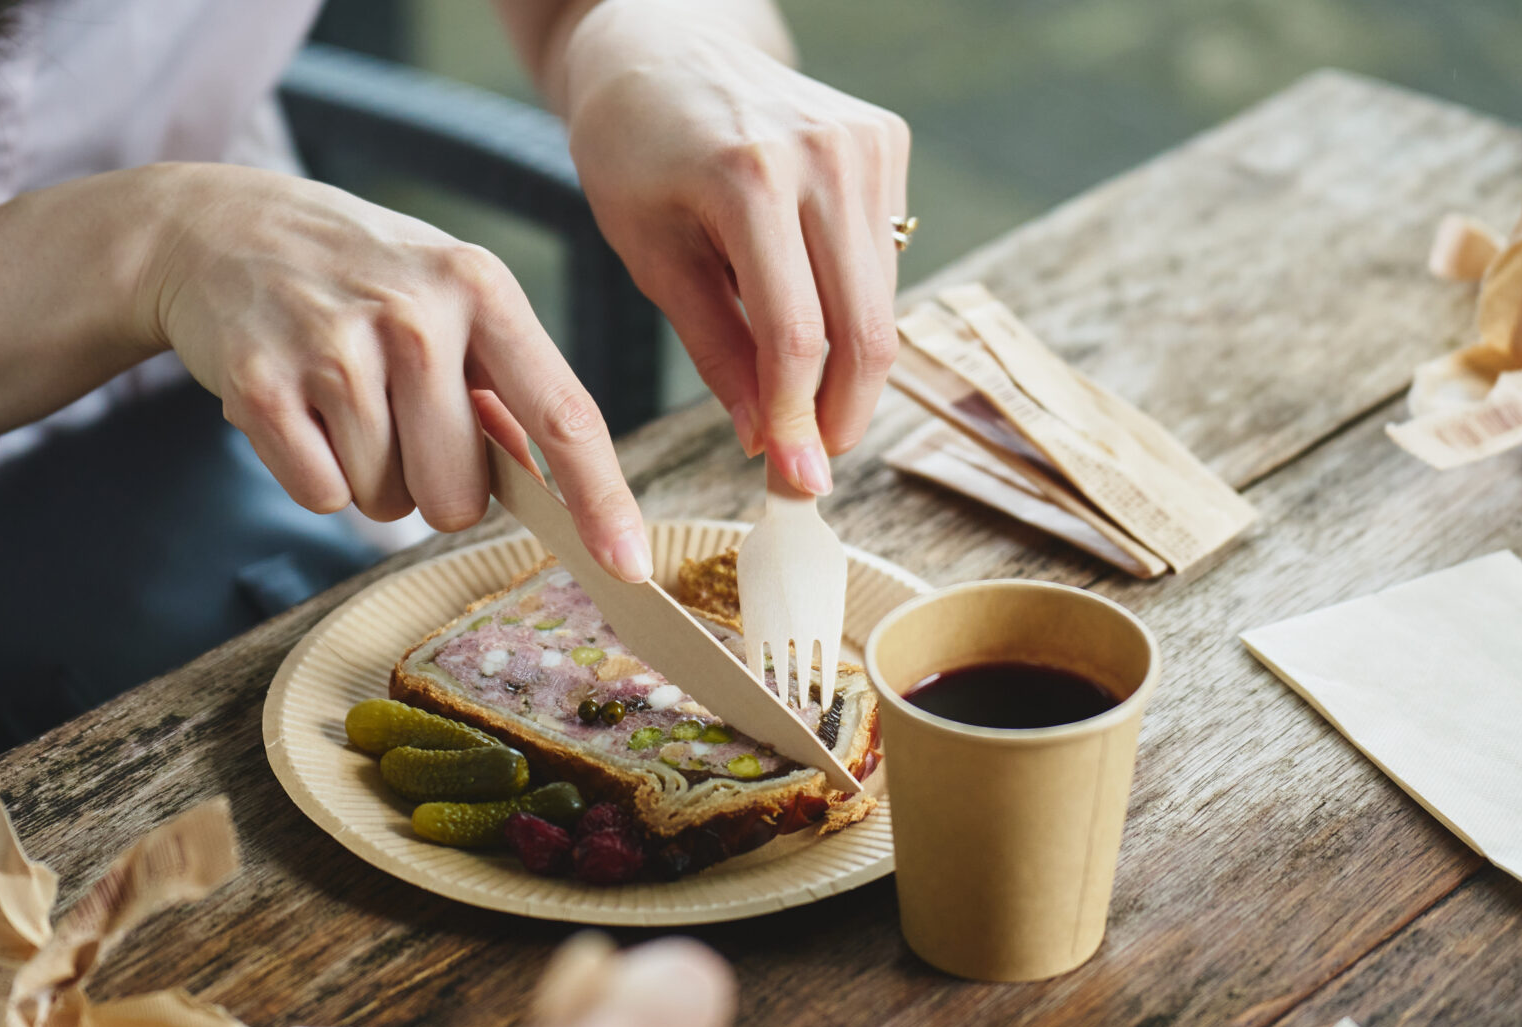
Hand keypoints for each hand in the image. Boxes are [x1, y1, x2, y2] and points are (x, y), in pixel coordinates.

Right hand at [139, 165, 650, 580]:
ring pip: (386, 504)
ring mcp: (335, 349)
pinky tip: (295, 409)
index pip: (562, 414)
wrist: (216, 227)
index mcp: (481, 288)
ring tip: (337, 399)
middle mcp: (416, 314)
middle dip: (431, 484)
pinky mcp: (262, 387)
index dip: (600, 499)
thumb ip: (505, 387)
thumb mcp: (447, 295)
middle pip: (459, 496)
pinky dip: (310, 473)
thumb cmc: (357, 274)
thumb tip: (554, 483)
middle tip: (395, 419)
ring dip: (366, 474)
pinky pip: (321, 497)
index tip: (628, 565)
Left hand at [562, 3, 909, 493]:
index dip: (799, 420)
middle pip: (864, 327)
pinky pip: (883, 263)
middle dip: (843, 414)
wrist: (664, 48)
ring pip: (883, 303)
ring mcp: (867, 143)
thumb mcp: (651, 256)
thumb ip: (715, 349)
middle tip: (813, 468)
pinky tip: (808, 326)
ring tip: (803, 411)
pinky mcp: (886, 142)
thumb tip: (764, 441)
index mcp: (749, 178)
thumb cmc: (635, 153)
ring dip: (850, 375)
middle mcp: (824, 154)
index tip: (794, 483)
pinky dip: (852, 313)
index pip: (796, 333)